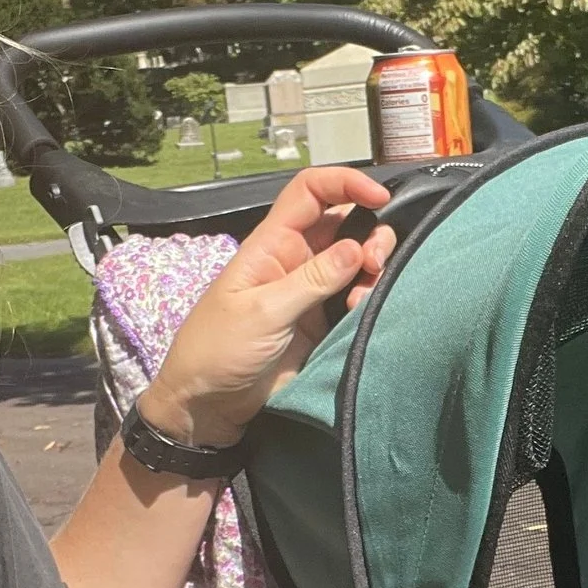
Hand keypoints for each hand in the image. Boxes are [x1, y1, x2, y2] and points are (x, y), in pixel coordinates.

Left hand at [137, 166, 396, 446]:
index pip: (310, 191)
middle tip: (375, 263)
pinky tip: (363, 314)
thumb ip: (313, 280)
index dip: (345, 183)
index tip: (379, 198)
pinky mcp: (322, 320)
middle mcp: (295, 259)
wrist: (208, 404)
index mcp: (272, 243)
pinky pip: (355, 296)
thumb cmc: (219, 350)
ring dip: (372, 270)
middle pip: (344, 223)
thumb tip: (358, 247)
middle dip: (370, 234)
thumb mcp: (263, 312)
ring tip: (368, 294)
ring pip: (355, 261)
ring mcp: (310, 290)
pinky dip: (368, 298)